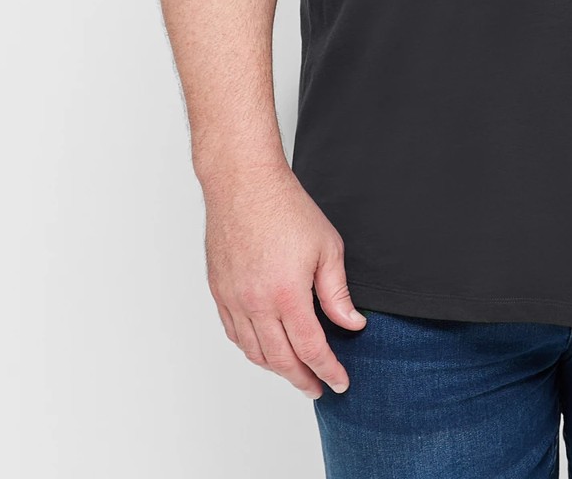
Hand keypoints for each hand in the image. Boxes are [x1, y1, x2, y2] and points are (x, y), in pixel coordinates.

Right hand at [202, 164, 365, 399]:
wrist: (244, 184)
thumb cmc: (286, 208)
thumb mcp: (327, 247)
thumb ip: (338, 293)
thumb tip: (352, 323)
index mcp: (287, 294)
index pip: (310, 348)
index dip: (328, 369)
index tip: (340, 381)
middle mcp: (256, 303)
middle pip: (280, 359)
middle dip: (302, 379)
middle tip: (318, 388)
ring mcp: (234, 299)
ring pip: (254, 352)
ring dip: (276, 368)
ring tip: (295, 372)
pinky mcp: (219, 292)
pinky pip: (234, 334)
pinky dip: (252, 349)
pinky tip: (265, 350)